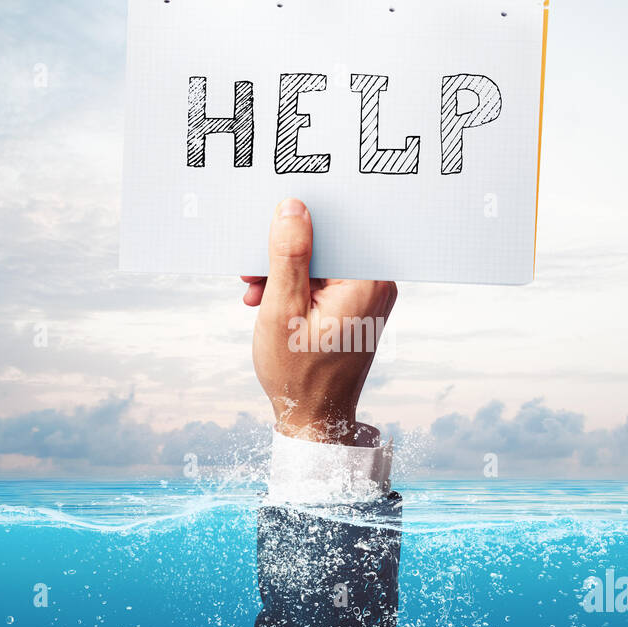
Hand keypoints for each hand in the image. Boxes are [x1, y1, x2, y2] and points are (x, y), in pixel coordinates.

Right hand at [240, 198, 396, 445]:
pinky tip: (268, 302)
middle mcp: (376, 283)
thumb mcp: (282, 309)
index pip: (335, 226)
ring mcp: (367, 296)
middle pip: (327, 243)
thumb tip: (293, 207)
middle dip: (284, 254)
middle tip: (251, 272)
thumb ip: (288, 255)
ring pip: (321, 262)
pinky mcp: (355, 306)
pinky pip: (324, 281)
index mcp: (367, 280)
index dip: (297, 225)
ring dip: (284, 272)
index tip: (266, 232)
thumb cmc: (299, 374)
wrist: (315, 418)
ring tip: (255, 293)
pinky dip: (295, 288)